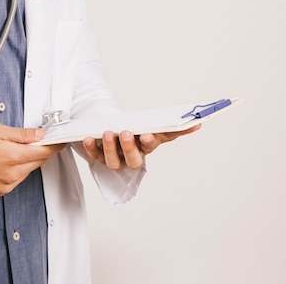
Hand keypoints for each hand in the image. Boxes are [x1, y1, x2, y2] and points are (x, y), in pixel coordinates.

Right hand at [0, 124, 65, 196]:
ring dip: (27, 159)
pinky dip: (16, 169)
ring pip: (28, 170)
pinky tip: (3, 160)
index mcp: (12, 157)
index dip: (55, 145)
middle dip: (39, 150)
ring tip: (10, 148)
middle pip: (38, 161)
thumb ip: (20, 134)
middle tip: (35, 138)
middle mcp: (11, 174)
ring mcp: (6, 185)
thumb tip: (40, 134)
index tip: (61, 140)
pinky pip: (17, 178)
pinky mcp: (0, 191)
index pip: (44, 152)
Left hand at [81, 124, 200, 169]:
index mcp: (147, 147)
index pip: (151, 146)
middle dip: (128, 147)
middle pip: (132, 159)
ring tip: (108, 133)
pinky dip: (91, 148)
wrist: (117, 133)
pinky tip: (87, 138)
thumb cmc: (138, 130)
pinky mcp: (100, 157)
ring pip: (113, 161)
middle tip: (124, 133)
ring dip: (109, 148)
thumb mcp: (155, 127)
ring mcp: (116, 159)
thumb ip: (175, 129)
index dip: (149, 142)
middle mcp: (132, 157)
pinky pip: (95, 156)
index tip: (146, 134)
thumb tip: (197, 123)